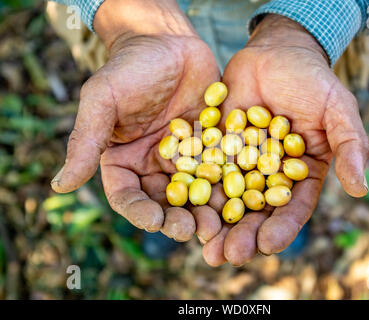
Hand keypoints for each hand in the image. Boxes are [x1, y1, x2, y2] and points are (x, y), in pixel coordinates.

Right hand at [51, 0, 222, 241]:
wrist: (169, 42)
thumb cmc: (129, 67)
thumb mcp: (102, 100)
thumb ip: (85, 141)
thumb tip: (60, 184)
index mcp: (124, 161)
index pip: (128, 196)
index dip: (139, 213)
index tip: (154, 222)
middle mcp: (154, 165)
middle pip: (164, 202)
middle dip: (177, 219)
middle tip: (191, 230)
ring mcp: (186, 158)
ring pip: (195, 192)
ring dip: (205, 211)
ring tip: (217, 224)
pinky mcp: (212, 146)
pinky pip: (221, 169)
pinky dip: (230, 185)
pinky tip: (241, 197)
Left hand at [202, 15, 368, 265]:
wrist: (277, 53)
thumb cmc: (314, 81)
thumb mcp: (338, 110)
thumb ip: (350, 146)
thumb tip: (360, 188)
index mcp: (300, 174)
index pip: (292, 207)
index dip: (281, 228)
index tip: (268, 246)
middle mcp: (269, 175)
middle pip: (255, 211)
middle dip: (242, 235)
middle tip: (225, 256)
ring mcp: (241, 162)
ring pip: (227, 197)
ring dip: (214, 222)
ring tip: (202, 244)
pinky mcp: (217, 147)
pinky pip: (204, 168)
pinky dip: (193, 186)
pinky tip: (181, 203)